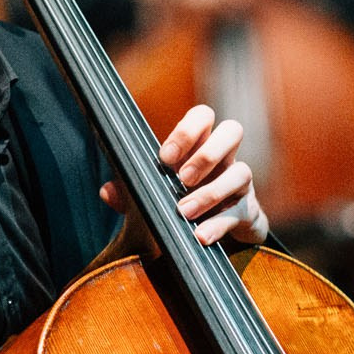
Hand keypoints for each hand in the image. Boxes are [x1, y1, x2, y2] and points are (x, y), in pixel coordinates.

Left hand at [97, 103, 267, 246]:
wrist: (212, 236)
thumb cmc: (180, 204)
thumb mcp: (153, 196)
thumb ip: (130, 192)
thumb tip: (107, 191)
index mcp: (200, 146)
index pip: (203, 117)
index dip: (187, 130)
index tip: (165, 157)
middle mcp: (224, 159)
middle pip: (233, 130)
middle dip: (206, 154)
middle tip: (183, 178)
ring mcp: (238, 184)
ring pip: (242, 171)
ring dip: (211, 192)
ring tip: (185, 211)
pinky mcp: (247, 211)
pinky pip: (239, 212)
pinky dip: (218, 224)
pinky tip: (200, 235)